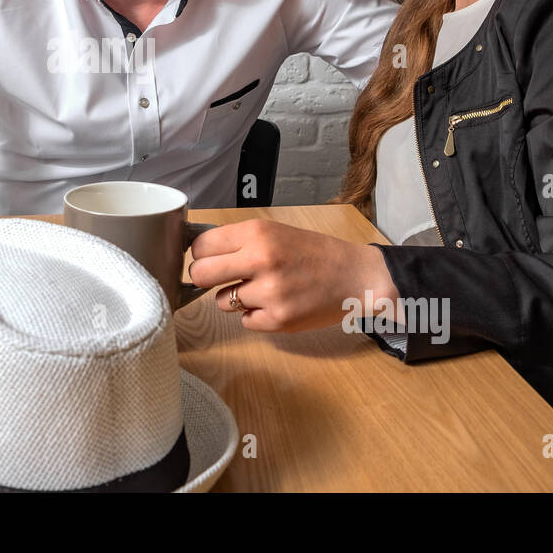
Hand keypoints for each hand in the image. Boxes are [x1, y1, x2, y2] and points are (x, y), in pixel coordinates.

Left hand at [187, 219, 394, 332]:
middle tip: (224, 279)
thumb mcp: (274, 232)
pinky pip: (245, 321)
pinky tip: (277, 304)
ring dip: (235, 299)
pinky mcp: (279, 319)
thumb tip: (197, 254)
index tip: (211, 259)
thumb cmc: (312, 253)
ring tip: (262, 290)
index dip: (203, 255)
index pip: (200, 246)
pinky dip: (256, 316)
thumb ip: (238, 241)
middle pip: (200, 274)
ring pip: (221, 302)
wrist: (354, 275)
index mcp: (257, 233)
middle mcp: (260, 259)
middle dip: (207, 279)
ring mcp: (269, 292)